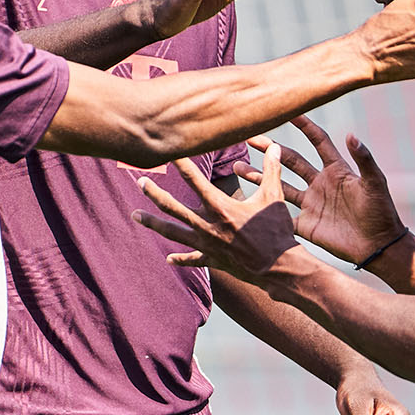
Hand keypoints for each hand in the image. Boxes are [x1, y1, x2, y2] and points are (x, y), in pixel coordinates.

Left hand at [132, 145, 304, 283]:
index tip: (168, 152)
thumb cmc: (277, 230)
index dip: (181, 164)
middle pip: (173, 207)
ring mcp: (207, 244)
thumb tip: (276, 146)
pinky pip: (192, 259)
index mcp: (220, 207)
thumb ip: (272, 170)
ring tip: (135, 215)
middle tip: (139, 182)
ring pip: (173, 232)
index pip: (195, 180)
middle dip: (154, 193)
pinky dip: (180, 259)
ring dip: (153, 223)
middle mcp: (207, 226)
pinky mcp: (212, 260)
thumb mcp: (274, 197)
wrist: (279, 267)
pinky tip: (168, 259)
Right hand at [234, 115, 406, 264]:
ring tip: (237, 166)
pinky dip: (264, 210)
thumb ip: (364, 159)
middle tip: (249, 139)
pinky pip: (280, 215)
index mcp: (336, 170)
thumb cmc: (381, 212)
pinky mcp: (305, 224)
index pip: (317, 140)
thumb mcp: (375, 183)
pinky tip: (246, 204)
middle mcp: (320, 183)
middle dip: (270, 149)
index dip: (304, 125)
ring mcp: (310, 203)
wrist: (378, 246)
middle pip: (290, 159)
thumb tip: (352, 134)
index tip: (287, 111)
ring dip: (259, 176)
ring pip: (279, 185)